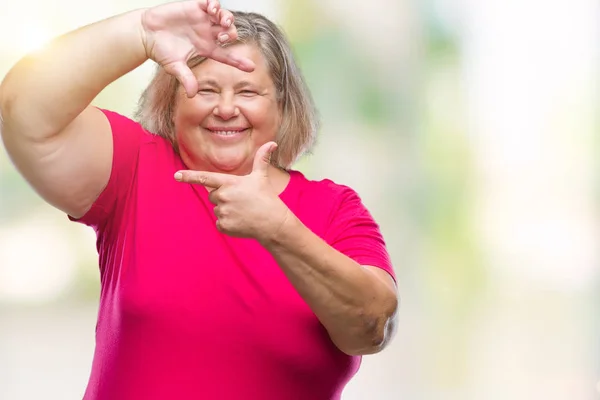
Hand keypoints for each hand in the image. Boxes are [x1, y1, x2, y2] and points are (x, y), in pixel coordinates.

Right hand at [141, 0, 254, 96]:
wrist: (146, 34)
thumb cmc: (160, 51)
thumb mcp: (175, 67)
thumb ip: (186, 79)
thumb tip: (192, 95)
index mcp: (206, 49)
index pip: (227, 56)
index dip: (239, 62)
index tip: (251, 68)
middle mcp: (208, 34)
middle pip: (229, 32)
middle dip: (232, 33)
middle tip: (226, 36)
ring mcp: (202, 20)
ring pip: (223, 17)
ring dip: (227, 18)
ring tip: (223, 21)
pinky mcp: (194, 7)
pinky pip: (210, 3)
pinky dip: (215, 4)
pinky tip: (213, 9)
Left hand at [174, 142, 289, 240]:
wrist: (273, 223)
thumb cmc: (266, 198)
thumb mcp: (262, 177)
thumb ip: (262, 159)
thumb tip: (272, 143)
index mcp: (229, 183)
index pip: (205, 178)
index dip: (189, 176)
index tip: (176, 176)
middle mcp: (223, 197)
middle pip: (213, 195)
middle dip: (223, 197)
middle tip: (240, 200)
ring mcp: (223, 212)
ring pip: (217, 210)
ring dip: (227, 210)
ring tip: (243, 211)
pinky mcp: (224, 226)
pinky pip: (219, 223)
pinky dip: (228, 223)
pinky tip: (241, 221)